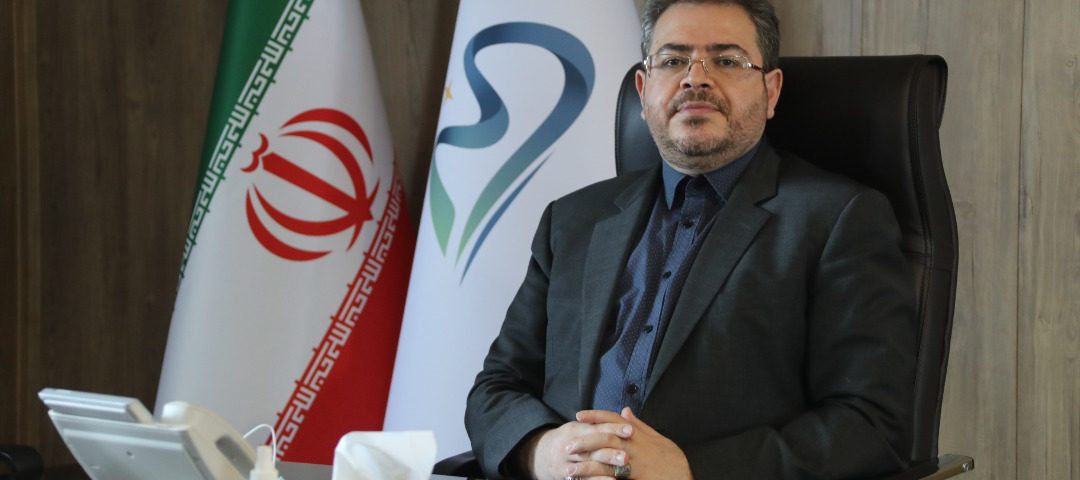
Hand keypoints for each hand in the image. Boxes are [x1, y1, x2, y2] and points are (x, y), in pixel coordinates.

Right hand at [523, 419, 632, 479]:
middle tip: (627, 456)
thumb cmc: (569, 439)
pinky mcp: (563, 474)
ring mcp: (566, 460)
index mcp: (575, 429)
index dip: (614, 428)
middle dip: (610, 452)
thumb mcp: (581, 427)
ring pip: (587, 464)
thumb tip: (626, 411)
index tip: (631, 430)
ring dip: (604, 468)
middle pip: (592, 447)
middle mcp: (570, 444)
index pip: (597, 427)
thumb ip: (603, 422)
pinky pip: (582, 479)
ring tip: (620, 472)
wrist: (540, 455)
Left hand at [570, 407, 692, 479]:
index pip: (613, 420)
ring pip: (605, 460)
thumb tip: (625, 410)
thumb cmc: (672, 461)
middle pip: (605, 438)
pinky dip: (597, 479)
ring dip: (586, 464)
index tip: (578, 415)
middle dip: (584, 440)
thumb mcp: (658, 439)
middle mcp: (635, 446)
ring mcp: (634, 463)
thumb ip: (639, 425)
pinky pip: (611, 477)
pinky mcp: (634, 477)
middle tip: (567, 444)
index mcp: (639, 435)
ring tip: (570, 469)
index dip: (595, 417)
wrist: (682, 479)